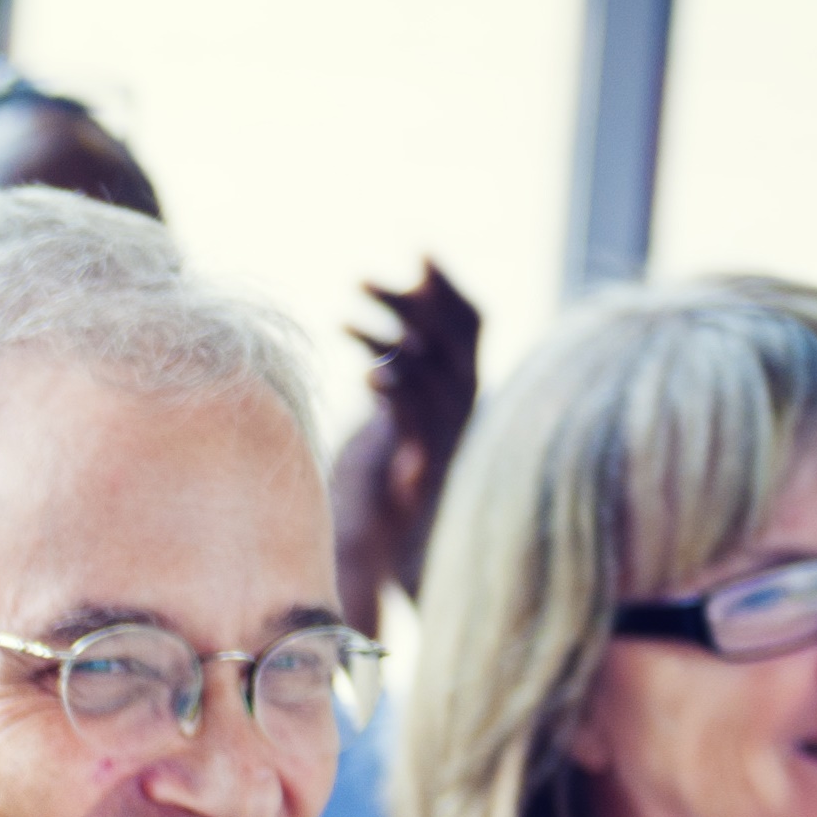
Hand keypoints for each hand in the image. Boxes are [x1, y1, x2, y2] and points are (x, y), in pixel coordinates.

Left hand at [328, 260, 481, 628]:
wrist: (382, 564)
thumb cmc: (375, 499)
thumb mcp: (385, 431)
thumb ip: (393, 390)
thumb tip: (378, 351)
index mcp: (461, 394)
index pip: (472, 323)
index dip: (449, 286)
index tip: (419, 252)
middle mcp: (464, 411)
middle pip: (457, 336)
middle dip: (414, 299)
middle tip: (361, 277)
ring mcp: (449, 439)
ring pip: (436, 372)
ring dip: (392, 337)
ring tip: (344, 313)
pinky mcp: (426, 471)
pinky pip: (419, 422)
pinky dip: (398, 391)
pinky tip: (369, 372)